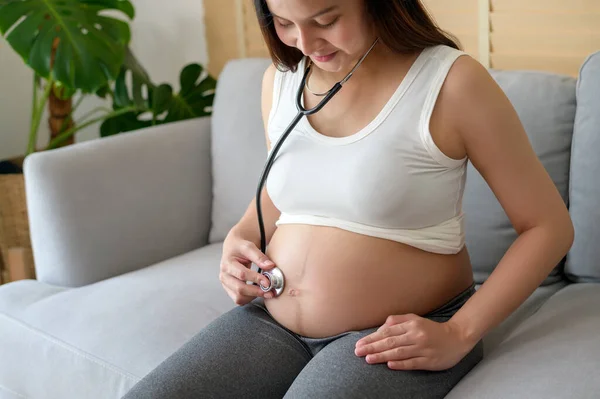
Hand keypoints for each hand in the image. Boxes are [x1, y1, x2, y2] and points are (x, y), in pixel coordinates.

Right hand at [220, 231, 276, 305]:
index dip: (256, 279)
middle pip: (239, 289)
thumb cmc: (240, 247)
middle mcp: (224, 276)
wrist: (233, 248)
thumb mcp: (249, 247)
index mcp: (227, 263)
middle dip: (256, 292)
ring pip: (239, 298)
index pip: (242, 274)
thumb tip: (270, 266)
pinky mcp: (229, 290)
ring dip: (254, 297)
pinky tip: (258, 292)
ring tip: (266, 292)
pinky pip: (239, 300)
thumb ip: (259, 256)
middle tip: (270, 291)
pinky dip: (250, 298)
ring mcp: (226, 284)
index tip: (268, 282)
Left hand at [354, 313, 474, 370]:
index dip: (372, 338)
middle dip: (372, 347)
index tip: (360, 343)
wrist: (457, 337)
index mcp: (411, 325)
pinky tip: (389, 365)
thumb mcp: (415, 319)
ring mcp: (423, 349)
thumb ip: (398, 321)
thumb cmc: (432, 329)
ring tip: (368, 359)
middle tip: (358, 352)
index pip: (387, 331)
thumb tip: (381, 328)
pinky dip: (400, 364)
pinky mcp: (429, 361)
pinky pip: (412, 363)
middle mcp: (416, 336)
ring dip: (382, 356)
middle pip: (390, 342)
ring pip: (399, 352)